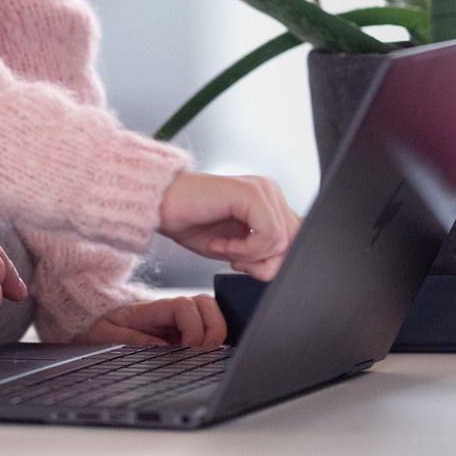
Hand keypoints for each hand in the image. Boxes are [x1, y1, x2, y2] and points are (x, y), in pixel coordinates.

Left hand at [77, 294, 227, 347]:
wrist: (92, 321)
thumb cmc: (99, 325)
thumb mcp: (106, 335)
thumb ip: (131, 340)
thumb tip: (160, 347)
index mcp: (152, 308)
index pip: (185, 305)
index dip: (194, 327)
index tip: (188, 348)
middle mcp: (170, 310)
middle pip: (207, 304)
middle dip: (214, 328)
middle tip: (202, 352)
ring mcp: (178, 319)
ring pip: (212, 313)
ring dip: (215, 333)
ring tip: (203, 354)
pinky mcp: (181, 330)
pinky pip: (207, 327)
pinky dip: (212, 339)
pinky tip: (200, 355)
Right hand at [158, 171, 300, 278]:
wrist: (161, 206)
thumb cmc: (191, 222)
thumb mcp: (236, 246)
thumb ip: (262, 252)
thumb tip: (281, 265)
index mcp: (267, 202)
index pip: (294, 239)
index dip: (271, 261)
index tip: (242, 263)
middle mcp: (268, 192)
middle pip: (293, 242)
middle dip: (264, 263)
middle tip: (234, 260)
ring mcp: (262, 190)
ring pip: (284, 241)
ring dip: (251, 257)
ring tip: (225, 249)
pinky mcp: (252, 193)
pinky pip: (269, 235)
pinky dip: (245, 250)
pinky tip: (222, 244)